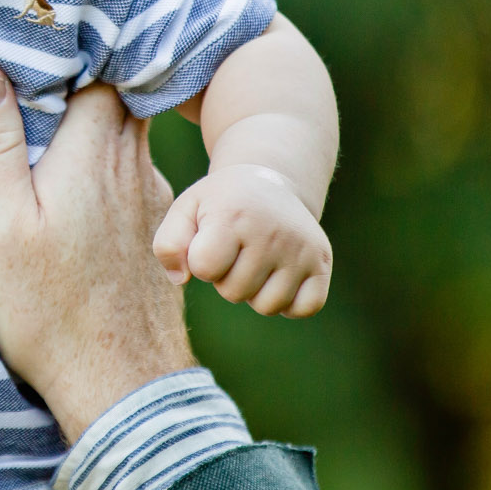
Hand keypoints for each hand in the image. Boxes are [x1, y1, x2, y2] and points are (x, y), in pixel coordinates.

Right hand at [0, 66, 194, 442]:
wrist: (120, 386)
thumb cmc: (50, 308)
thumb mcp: (0, 225)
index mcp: (93, 151)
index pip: (98, 64)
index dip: (70, 43)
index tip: (36, 32)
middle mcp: (132, 163)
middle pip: (116, 92)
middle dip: (84, 72)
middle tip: (41, 63)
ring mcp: (151, 197)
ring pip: (126, 132)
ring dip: (95, 118)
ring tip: (52, 118)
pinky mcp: (155, 230)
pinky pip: (131, 172)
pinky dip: (106, 162)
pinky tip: (78, 184)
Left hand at [151, 164, 332, 316]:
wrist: (269, 180)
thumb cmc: (221, 202)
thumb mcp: (186, 209)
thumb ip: (168, 244)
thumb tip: (181, 279)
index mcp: (233, 215)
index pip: (204, 268)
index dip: (200, 261)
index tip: (208, 241)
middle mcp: (271, 231)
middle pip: (233, 292)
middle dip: (226, 277)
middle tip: (236, 249)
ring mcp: (301, 248)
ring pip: (267, 306)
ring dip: (255, 291)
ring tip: (255, 260)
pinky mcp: (322, 262)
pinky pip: (304, 308)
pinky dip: (289, 302)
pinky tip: (279, 276)